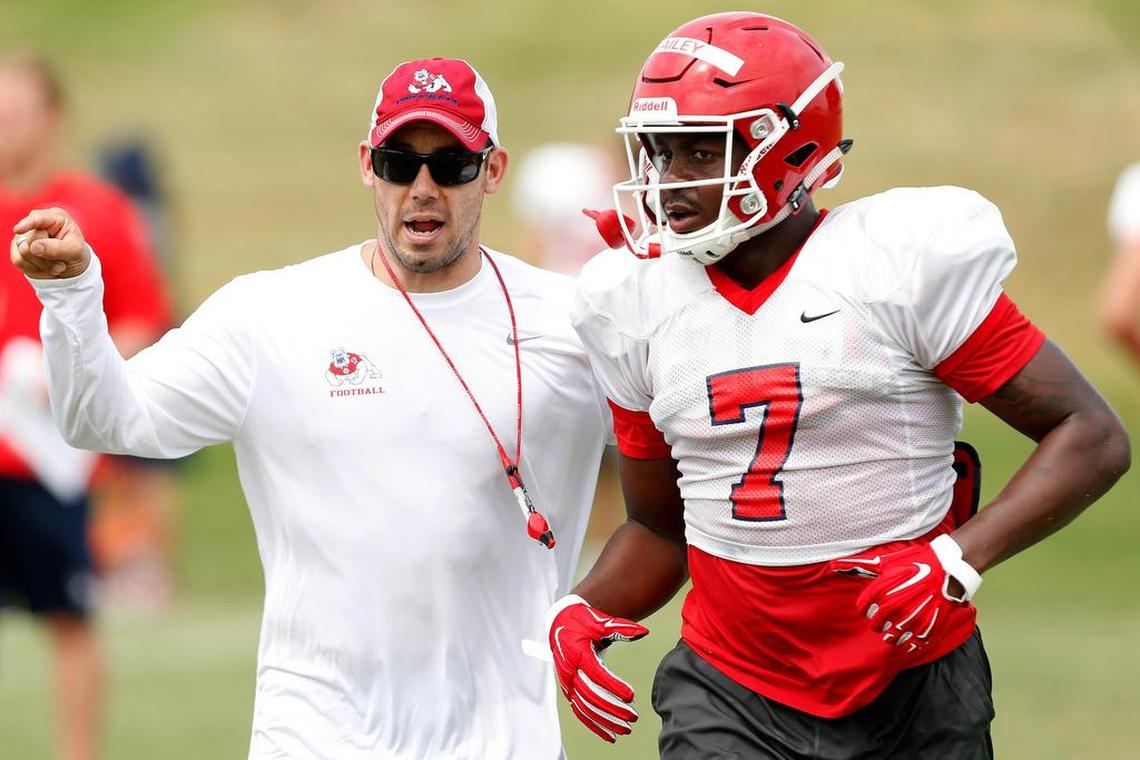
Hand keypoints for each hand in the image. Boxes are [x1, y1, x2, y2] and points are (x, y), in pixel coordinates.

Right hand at [11, 207, 89, 279]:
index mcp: (55, 217)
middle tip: (62, 263)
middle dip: (47, 257)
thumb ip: (57, 248)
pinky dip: (36, 269)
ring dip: (44, 265)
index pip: (38, 218)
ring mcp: (24, 234)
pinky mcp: (17, 248)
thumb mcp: (75, 251)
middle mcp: (36, 222)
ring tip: (57, 265)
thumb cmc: (76, 254)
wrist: (72, 266)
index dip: (28, 224)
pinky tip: (46, 267)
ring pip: (23, 252)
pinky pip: (19, 260)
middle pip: (31, 241)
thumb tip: (33, 247)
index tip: (18, 230)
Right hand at [545, 595, 648, 742]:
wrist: (559, 623)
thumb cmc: (581, 620)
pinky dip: (594, 725)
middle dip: (613, 708)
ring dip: (605, 721)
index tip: (631, 695)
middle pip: (591, 695)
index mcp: (577, 654)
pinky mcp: (569, 690)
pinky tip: (610, 736)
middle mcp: (570, 671)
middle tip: (633, 716)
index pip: (596, 674)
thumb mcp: (599, 620)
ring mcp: (568, 683)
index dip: (613, 686)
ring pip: (586, 708)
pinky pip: (580, 711)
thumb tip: (643, 631)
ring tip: (626, 729)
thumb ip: (620, 627)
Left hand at [829, 534, 981, 653]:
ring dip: (891, 635)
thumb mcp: (885, 562)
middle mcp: (894, 607)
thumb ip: (859, 566)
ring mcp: (911, 619)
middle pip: (876, 625)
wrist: (947, 568)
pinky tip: (909, 637)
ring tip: (894, 629)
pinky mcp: (927, 628)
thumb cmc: (914, 563)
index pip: (863, 609)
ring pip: (892, 637)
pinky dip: (909, 643)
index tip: (872, 606)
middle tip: (884, 618)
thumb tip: (834, 565)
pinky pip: (912, 644)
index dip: (866, 608)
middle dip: (878, 622)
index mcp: (881, 591)